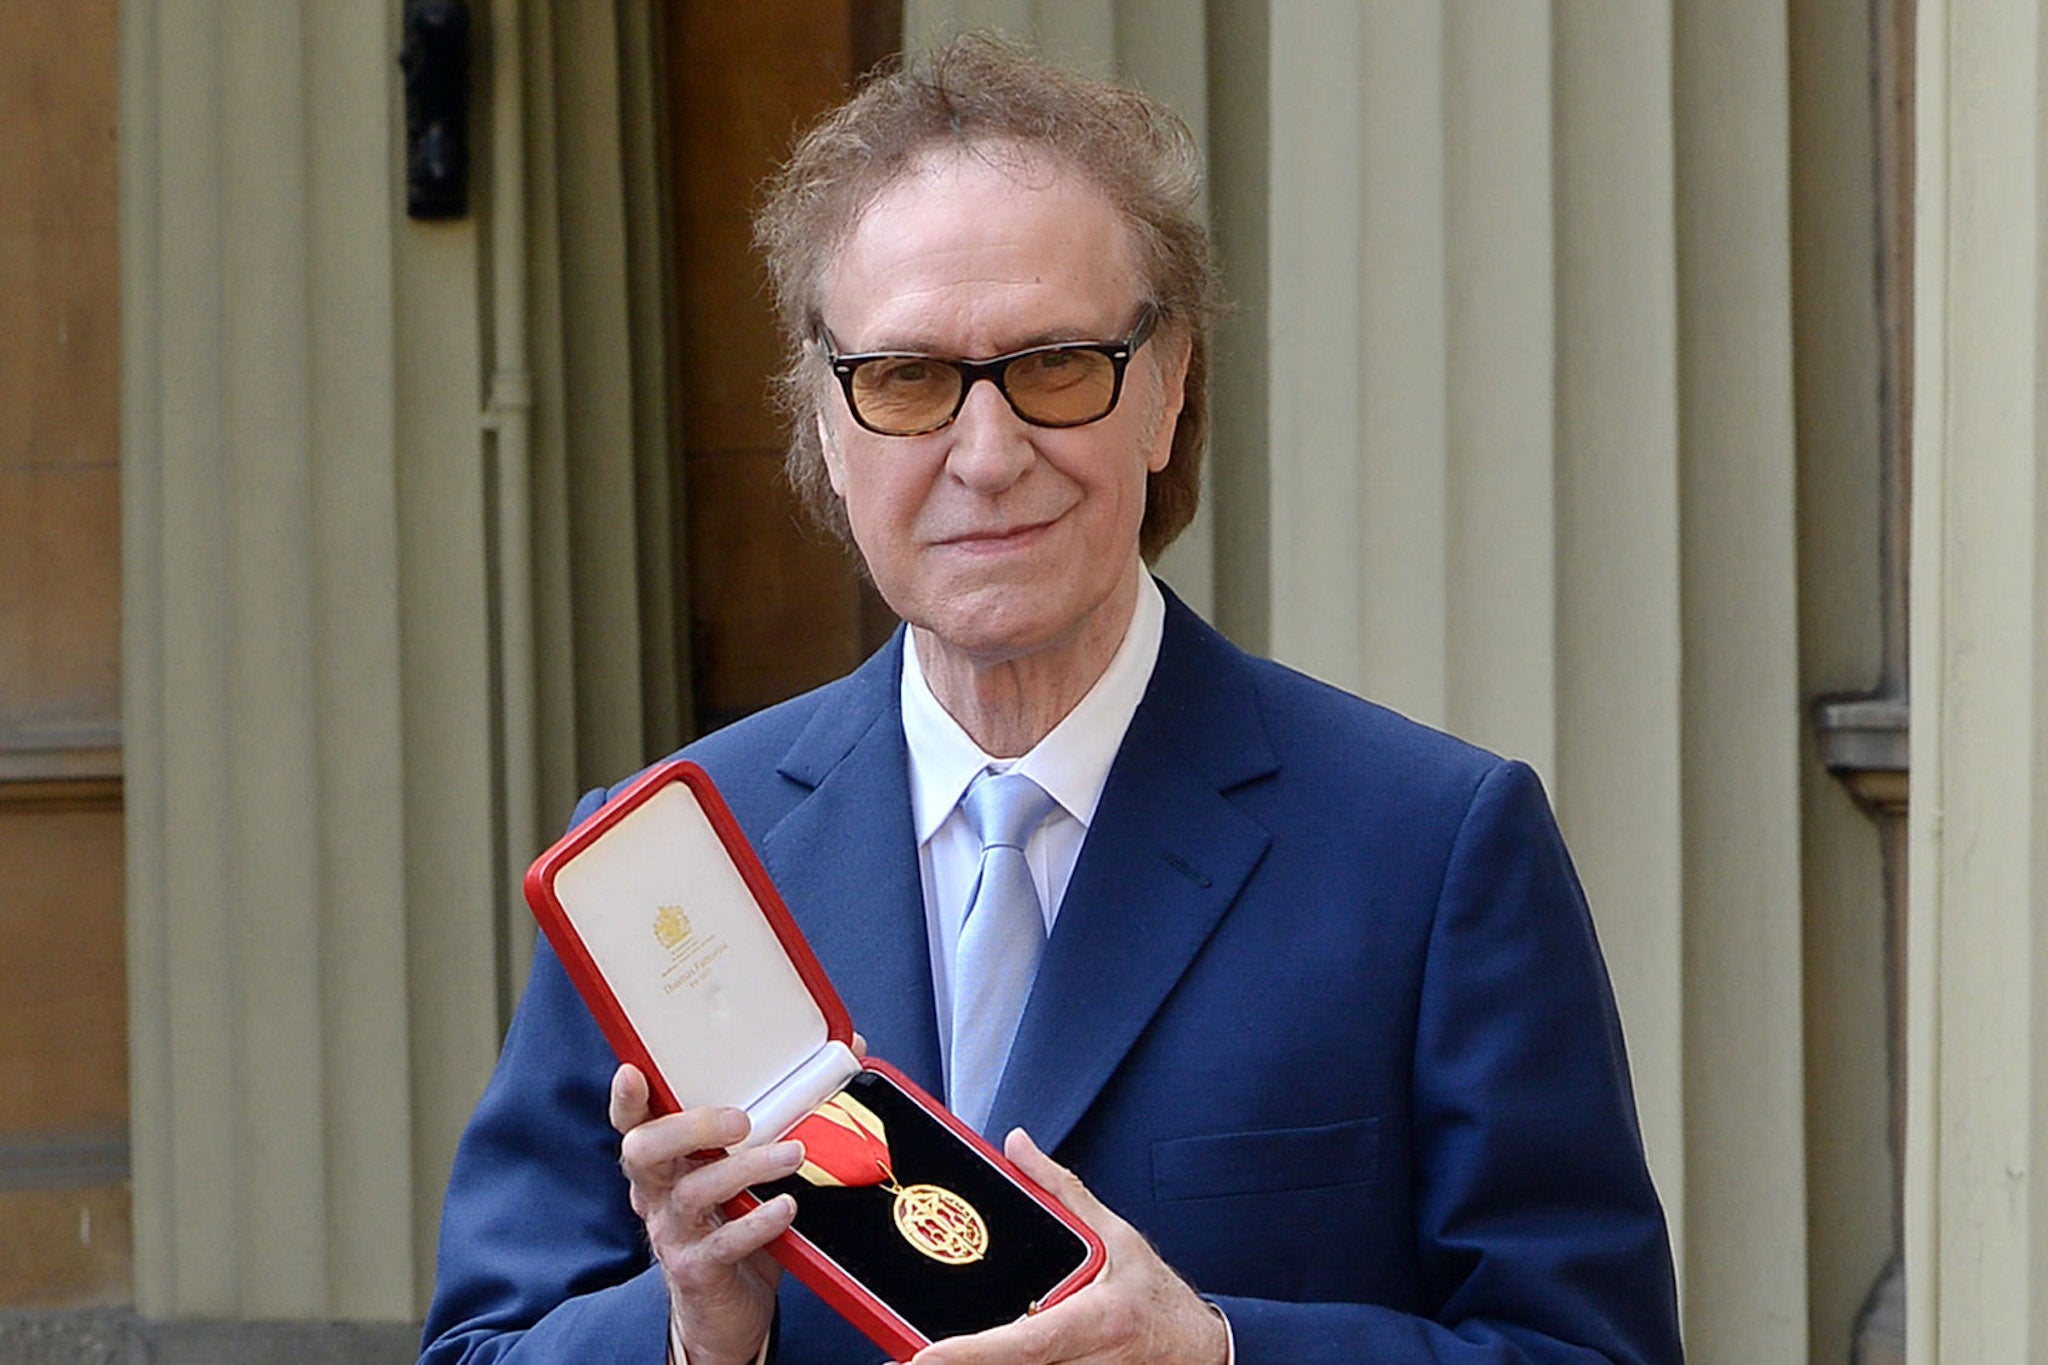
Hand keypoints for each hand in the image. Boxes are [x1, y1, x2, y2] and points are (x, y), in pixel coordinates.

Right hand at [609, 1063, 804, 1364]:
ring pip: (691, 1193)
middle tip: (741, 1120)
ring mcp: (673, 1234)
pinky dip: (757, 1223)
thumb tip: (849, 1051)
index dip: (627, 1099)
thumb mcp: (753, 1168)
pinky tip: (786, 1208)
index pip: (634, 1123)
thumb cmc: (739, 1224)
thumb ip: (786, 1115)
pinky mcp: (697, 1270)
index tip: (634, 1071)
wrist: (728, 1312)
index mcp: (666, 1162)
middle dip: (690, 1127)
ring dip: (745, 1169)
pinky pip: (722, 1244)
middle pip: (645, 1151)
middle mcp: (658, 1195)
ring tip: (791, 1155)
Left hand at [909, 1130, 1227, 1364]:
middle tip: (904, 1363)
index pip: (1027, 1342)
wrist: (1197, 1350)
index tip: (925, 1358)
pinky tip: (958, 1363)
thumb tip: (1015, 1143)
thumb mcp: (1116, 1235)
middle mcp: (1085, 1364)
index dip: (975, 1354)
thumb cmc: (1155, 1296)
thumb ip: (1060, 1190)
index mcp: (1097, 1321)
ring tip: (922, 1363)